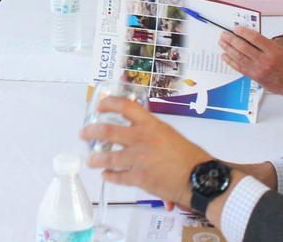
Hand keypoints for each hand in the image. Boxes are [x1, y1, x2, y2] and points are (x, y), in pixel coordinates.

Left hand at [79, 96, 211, 207]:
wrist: (198, 177)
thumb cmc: (189, 156)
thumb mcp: (169, 135)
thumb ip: (151, 133)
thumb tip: (138, 134)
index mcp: (150, 124)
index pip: (125, 106)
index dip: (109, 104)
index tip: (100, 106)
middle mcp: (141, 138)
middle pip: (107, 131)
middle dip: (92, 132)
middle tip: (84, 133)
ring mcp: (137, 159)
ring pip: (107, 157)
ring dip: (96, 158)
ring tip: (91, 160)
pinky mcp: (138, 178)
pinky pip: (117, 176)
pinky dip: (109, 175)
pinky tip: (106, 175)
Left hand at [219, 27, 282, 95]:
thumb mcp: (281, 49)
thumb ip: (266, 43)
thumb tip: (248, 37)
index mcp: (273, 50)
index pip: (255, 38)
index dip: (243, 32)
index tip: (236, 29)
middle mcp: (265, 60)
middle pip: (244, 47)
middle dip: (232, 40)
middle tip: (224, 35)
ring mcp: (259, 70)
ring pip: (239, 57)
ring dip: (228, 49)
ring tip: (222, 43)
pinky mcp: (255, 77)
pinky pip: (240, 68)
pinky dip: (231, 61)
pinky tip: (225, 56)